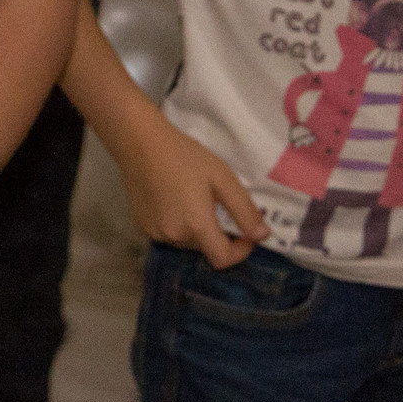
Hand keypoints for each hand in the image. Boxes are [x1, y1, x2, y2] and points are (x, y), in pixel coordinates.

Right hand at [121, 112, 270, 268]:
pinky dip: (177, 225)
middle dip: (216, 234)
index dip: (239, 251)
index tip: (244, 233)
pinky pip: (167, 234)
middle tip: (216, 205)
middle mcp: (174, 236)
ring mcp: (155, 232)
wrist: (139, 142)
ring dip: (196, 230)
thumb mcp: (222, 178)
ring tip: (193, 201)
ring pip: (185, 241)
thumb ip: (244, 210)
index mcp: (196, 225)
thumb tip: (263, 237)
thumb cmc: (184, 156)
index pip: (223, 259)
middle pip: (204, 248)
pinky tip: (172, 201)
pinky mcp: (141, 225)